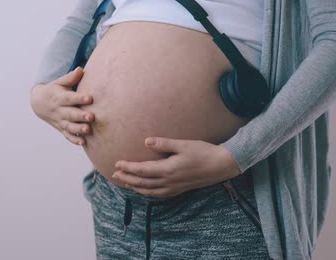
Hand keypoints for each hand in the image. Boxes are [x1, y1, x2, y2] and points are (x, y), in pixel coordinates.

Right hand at [29, 66, 94, 145]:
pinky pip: (67, 135)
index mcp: (60, 98)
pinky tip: (83, 142)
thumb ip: (71, 77)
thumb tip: (81, 69)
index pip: (70, 98)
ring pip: (69, 126)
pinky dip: (74, 140)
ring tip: (88, 130)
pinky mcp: (61, 128)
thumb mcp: (60, 82)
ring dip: (78, 129)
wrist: (39, 102)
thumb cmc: (55, 90)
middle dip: (80, 116)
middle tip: (92, 117)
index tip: (90, 98)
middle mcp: (59, 110)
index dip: (80, 98)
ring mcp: (59, 120)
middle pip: (70, 114)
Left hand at [111, 137, 240, 197]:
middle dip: (127, 178)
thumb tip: (146, 141)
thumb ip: (164, 143)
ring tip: (124, 182)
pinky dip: (148, 193)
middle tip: (114, 174)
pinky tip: (144, 190)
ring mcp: (175, 187)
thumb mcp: (183, 144)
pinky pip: (159, 194)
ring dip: (135, 187)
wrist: (221, 165)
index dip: (128, 168)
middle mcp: (169, 182)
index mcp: (168, 169)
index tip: (117, 163)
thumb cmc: (203, 152)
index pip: (143, 170)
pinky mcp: (180, 189)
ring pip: (149, 191)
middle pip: (142, 183)